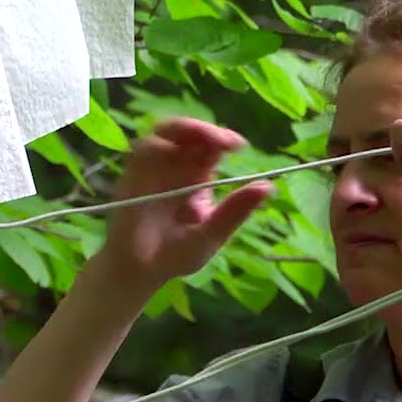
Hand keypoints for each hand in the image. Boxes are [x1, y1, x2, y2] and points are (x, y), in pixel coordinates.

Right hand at [94, 118, 273, 291]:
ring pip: (167, 132)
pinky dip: (156, 145)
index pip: (213, 147)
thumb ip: (235, 212)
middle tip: (221, 141)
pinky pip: (142, 150)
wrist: (139, 272)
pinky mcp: (132, 174)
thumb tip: (268, 186)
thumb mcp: (211, 236)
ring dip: (183, 129)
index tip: (238, 145)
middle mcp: (177, 166)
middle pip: (191, 133)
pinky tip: (169, 151)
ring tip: (201, 138)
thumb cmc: (176, 256)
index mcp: (199, 177)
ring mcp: (154, 168)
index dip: (224, 139)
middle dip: (205, 129)